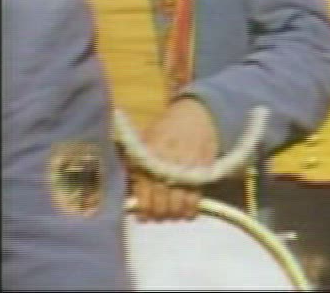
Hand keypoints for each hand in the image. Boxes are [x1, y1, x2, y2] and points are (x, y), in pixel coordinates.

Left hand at [131, 98, 219, 220]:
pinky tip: (189, 212)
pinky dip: (192, 207)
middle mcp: (166, 164)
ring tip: (174, 216)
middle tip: (160, 217)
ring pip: (179, 202)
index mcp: (147, 159)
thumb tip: (126, 192)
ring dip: (175, 213)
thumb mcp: (143, 141)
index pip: (144, 196)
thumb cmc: (164, 128)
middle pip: (162, 202)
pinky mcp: (203, 167)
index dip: (145, 211)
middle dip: (160, 214)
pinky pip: (197, 194)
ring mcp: (186, 166)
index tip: (145, 216)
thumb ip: (132, 165)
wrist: (195, 113)